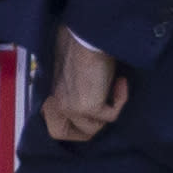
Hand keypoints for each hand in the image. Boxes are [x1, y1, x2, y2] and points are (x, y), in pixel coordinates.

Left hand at [41, 25, 127, 141]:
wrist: (89, 38)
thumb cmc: (81, 44)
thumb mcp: (72, 71)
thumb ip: (71, 88)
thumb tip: (85, 95)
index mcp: (51, 96)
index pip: (53, 127)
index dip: (70, 127)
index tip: (88, 113)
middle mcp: (58, 105)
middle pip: (64, 134)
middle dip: (87, 129)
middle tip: (104, 112)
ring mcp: (72, 108)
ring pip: (93, 128)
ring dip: (108, 111)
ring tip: (113, 88)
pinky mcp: (90, 107)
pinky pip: (111, 116)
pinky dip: (120, 100)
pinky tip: (121, 82)